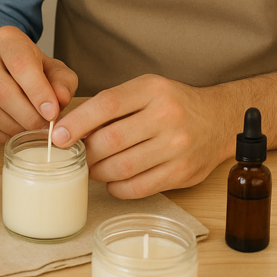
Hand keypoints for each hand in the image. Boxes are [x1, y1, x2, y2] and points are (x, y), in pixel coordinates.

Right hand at [0, 26, 77, 142]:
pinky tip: (12, 133)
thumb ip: (62, 82)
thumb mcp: (53, 68)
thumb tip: (61, 100)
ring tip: (30, 131)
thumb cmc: (29, 67)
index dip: (37, 92)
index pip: (21, 64)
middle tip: (44, 128)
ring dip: (14, 128)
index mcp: (7, 39)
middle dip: (28, 116)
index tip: (52, 113)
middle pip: (3, 92)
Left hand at [51, 74, 230, 198]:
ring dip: (99, 172)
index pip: (107, 104)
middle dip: (87, 152)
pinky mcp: (182, 173)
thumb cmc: (173, 104)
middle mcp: (166, 116)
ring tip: (94, 167)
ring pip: (122, 167)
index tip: (57, 135)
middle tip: (78, 154)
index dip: (78, 122)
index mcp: (152, 90)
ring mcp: (176, 146)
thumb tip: (70, 127)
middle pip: (111, 140)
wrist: (218, 119)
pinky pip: (139, 187)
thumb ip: (113, 105)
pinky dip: (118, 187)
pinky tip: (113, 180)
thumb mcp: (145, 90)